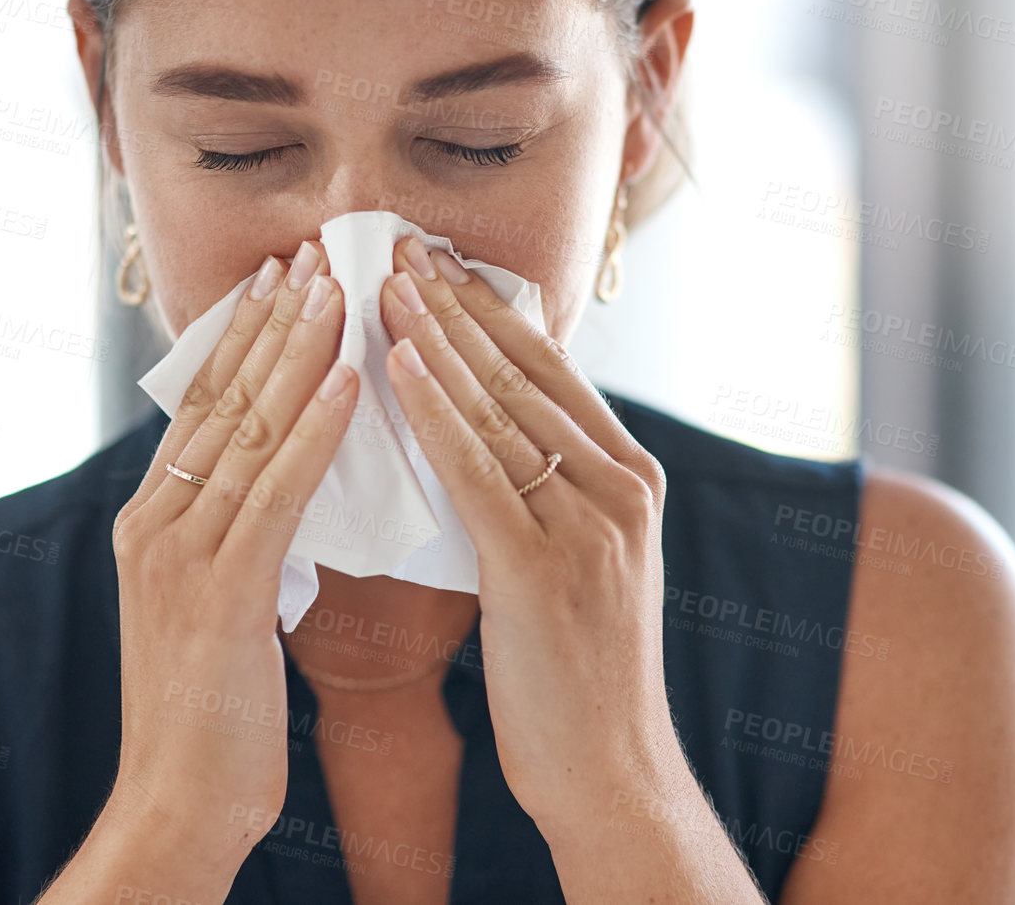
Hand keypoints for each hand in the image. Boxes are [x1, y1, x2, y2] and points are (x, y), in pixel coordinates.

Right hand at [102, 240, 357, 877]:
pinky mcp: (219, 592)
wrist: (179, 803)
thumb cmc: (211, 714)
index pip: (204, 408)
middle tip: (312, 254)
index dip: (245, 338)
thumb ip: (235, 541)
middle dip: (270, 321)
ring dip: (298, 352)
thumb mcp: (217, 608)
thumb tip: (277, 491)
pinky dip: (314, 429)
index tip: (282, 280)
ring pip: (247, 429)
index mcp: (155, 523)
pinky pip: (275, 492)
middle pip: (220, 399)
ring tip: (338, 288)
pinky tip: (351, 381)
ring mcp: (180, 553)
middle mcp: (157, 522)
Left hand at [377, 237, 676, 831]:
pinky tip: (398, 364)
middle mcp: (621, 487)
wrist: (610, 769)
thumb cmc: (577, 671)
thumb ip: (544, 490)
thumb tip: (475, 429)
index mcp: (631, 479)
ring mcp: (591, 525)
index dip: (491, 309)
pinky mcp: (548, 567)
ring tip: (383, 282)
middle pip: (526, 371)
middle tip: (400, 244)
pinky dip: (437, 411)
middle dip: (457, 303)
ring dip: (437, 337)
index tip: (438, 260)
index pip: (552, 369)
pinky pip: (480, 469)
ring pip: (501, 407)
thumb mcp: (577, 560)